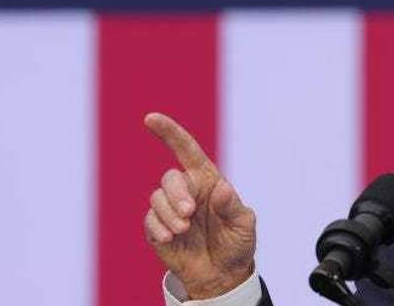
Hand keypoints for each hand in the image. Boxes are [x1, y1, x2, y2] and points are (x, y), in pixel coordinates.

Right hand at [143, 112, 256, 299]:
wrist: (223, 275)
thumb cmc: (236, 243)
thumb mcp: (244, 225)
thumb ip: (233, 206)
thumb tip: (221, 189)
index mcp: (206, 180)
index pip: (185, 149)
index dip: (169, 132)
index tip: (151, 118)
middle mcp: (186, 190)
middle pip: (170, 178)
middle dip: (176, 194)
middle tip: (189, 214)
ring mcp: (170, 210)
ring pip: (156, 198)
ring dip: (168, 214)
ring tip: (183, 231)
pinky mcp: (157, 229)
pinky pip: (149, 220)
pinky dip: (158, 228)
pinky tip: (170, 239)